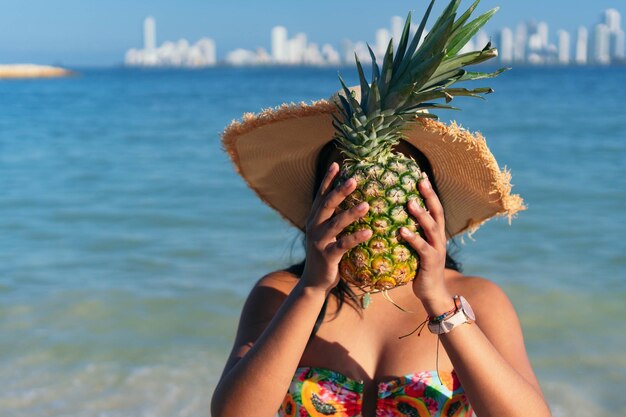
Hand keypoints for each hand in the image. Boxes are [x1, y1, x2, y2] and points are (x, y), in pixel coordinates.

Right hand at [301, 162, 371, 293]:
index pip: (321, 195)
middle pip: (327, 205)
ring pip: (335, 224)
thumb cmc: (328, 254)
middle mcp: (314, 227)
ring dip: (351, 213)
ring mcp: (319, 241)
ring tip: (367, 204)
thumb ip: (336, 219)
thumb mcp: (328, 234)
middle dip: (340, 191)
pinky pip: (343, 245)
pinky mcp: (327, 256)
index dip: (328, 179)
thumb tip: (358, 200)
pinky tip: (369, 232)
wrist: (314, 282)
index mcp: (315, 219)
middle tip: (354, 179)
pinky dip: (355, 238)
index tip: (337, 163)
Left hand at [400, 173, 453, 314]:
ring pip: (431, 228)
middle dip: (429, 196)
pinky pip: (422, 248)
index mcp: (435, 234)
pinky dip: (413, 238)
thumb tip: (391, 219)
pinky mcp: (431, 262)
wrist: (432, 295)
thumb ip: (410, 234)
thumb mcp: (416, 249)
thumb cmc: (420, 270)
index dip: (429, 192)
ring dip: (421, 214)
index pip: (435, 208)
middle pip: (437, 212)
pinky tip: (402, 230)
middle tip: (420, 180)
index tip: (420, 175)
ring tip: (410, 202)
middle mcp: (439, 238)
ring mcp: (437, 250)